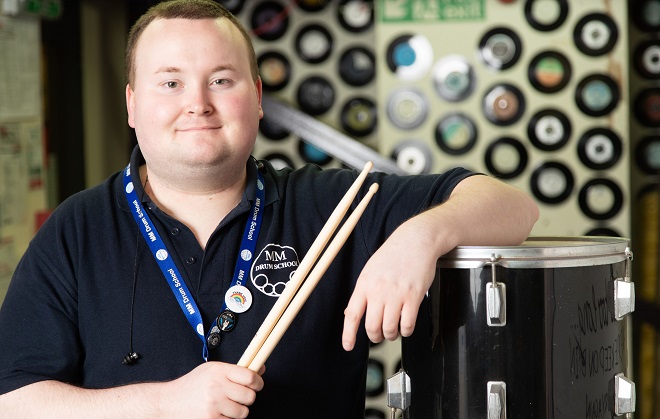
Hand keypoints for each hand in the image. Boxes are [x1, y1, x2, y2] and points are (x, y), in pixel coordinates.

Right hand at [162, 362, 264, 417]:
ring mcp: (214, 405)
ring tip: (227, 404)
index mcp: (219, 371)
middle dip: (248, 397)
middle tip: (241, 395)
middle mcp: (217, 387)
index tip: (257, 384)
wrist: (169, 402)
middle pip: (250, 396)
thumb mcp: (212, 370)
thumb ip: (235, 370)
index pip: (250, 377)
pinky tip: (219, 412)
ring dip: (238, 410)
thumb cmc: (191, 385)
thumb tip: (260, 368)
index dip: (258, 381)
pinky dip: (228, 418)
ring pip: (243, 412)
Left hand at [342, 219, 438, 350]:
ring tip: (394, 330)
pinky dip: (406, 330)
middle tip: (379, 336)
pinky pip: (408, 324)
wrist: (416, 240)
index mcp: (365, 284)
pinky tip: (406, 325)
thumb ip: (363, 292)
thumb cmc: (394, 254)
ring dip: (391, 335)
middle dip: (375, 337)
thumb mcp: (371, 270)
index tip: (348, 346)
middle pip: (371, 327)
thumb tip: (352, 313)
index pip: (352, 315)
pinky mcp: (413, 297)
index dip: (349, 334)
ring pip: (389, 329)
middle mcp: (378, 291)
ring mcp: (396, 294)